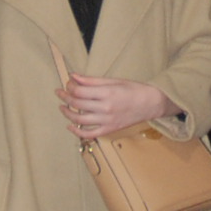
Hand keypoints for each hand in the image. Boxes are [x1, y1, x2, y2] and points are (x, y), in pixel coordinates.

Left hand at [60, 73, 178, 140]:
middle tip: (60, 93)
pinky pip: (89, 134)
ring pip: (79, 120)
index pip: (79, 91)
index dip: (69, 87)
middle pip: (77, 104)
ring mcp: (107, 121)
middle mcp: (105, 108)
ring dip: (67, 113)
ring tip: (63, 107)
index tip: (67, 84)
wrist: (150, 103)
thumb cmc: (133, 89)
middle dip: (65, 97)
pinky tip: (70, 126)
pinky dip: (77, 132)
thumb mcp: (113, 80)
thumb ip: (91, 81)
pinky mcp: (109, 129)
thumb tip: (73, 77)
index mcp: (107, 93)